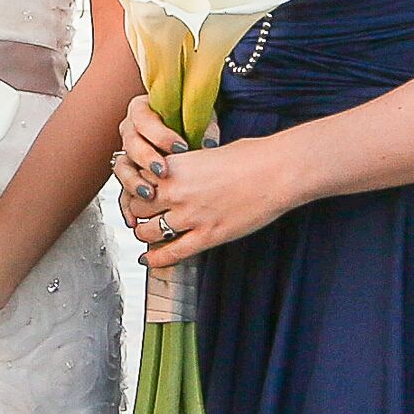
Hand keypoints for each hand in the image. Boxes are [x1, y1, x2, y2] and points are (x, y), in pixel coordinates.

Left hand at [115, 102, 293, 269]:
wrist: (277, 172)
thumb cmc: (251, 156)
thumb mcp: (209, 152)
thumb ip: (189, 165)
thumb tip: (184, 171)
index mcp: (175, 166)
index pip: (137, 180)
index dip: (135, 188)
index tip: (139, 193)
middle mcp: (175, 192)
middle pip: (137, 208)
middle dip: (137, 212)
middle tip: (141, 215)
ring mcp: (190, 216)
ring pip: (148, 232)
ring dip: (145, 234)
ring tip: (148, 235)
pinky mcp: (208, 236)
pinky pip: (173, 252)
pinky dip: (157, 259)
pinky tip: (149, 261)